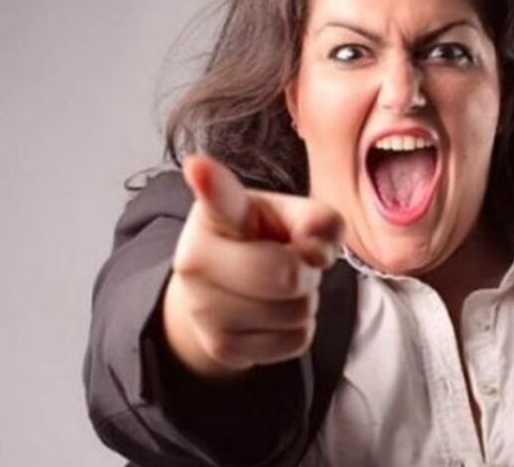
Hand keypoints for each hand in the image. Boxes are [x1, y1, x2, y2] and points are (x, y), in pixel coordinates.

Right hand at [162, 155, 342, 377]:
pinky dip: (298, 329)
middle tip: (293, 261)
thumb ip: (318, 219)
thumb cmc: (264, 240)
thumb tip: (317, 253)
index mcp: (214, 213)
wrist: (222, 291)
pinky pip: (295, 342)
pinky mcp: (221, 347)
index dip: (209, 181)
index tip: (199, 165)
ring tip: (281, 287)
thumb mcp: (290, 215)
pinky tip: (275, 313)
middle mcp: (196, 258)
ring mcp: (203, 308)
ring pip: (296, 313)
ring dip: (305, 301)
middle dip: (306, 271)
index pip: (217, 198)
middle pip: (285, 276)